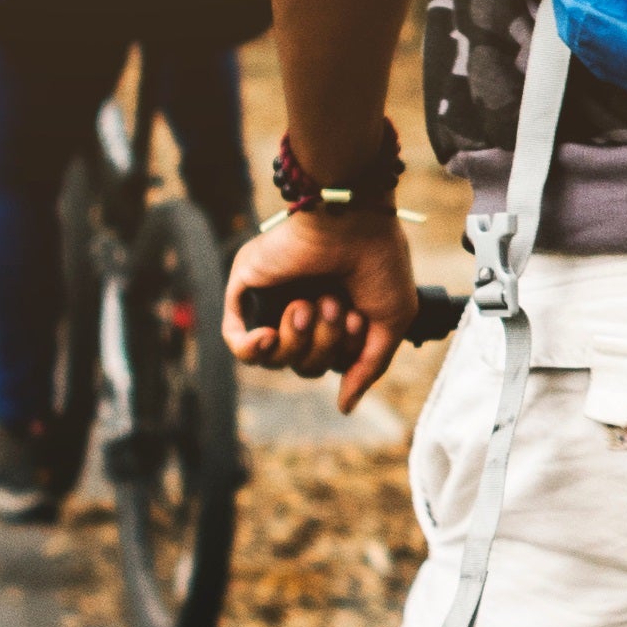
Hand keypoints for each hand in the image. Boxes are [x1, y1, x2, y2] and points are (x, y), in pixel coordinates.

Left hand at [229, 202, 418, 412]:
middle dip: (323, 345)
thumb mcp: (390, 323)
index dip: (343, 354)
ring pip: (273, 358)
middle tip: (336, 305)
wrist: (350, 220)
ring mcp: (274, 299)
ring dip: (296, 341)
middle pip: (303, 365)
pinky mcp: (248, 287)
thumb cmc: (378, 262)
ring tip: (308, 305)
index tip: (359, 319)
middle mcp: (304, 308)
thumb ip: (367, 368)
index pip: (329, 362)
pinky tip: (269, 337)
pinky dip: (251, 348)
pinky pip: (236, 340)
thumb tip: (344, 405)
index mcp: (336, 314)